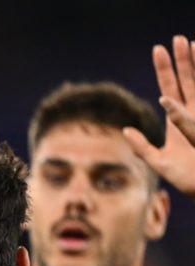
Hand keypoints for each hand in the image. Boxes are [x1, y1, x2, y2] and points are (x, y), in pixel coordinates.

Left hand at [123, 35, 194, 198]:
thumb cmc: (186, 179)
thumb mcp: (159, 163)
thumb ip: (143, 148)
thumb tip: (126, 130)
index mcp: (178, 121)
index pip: (170, 88)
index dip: (165, 69)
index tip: (158, 49)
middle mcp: (193, 115)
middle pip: (187, 81)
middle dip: (182, 60)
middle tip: (176, 39)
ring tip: (192, 44)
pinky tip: (189, 83)